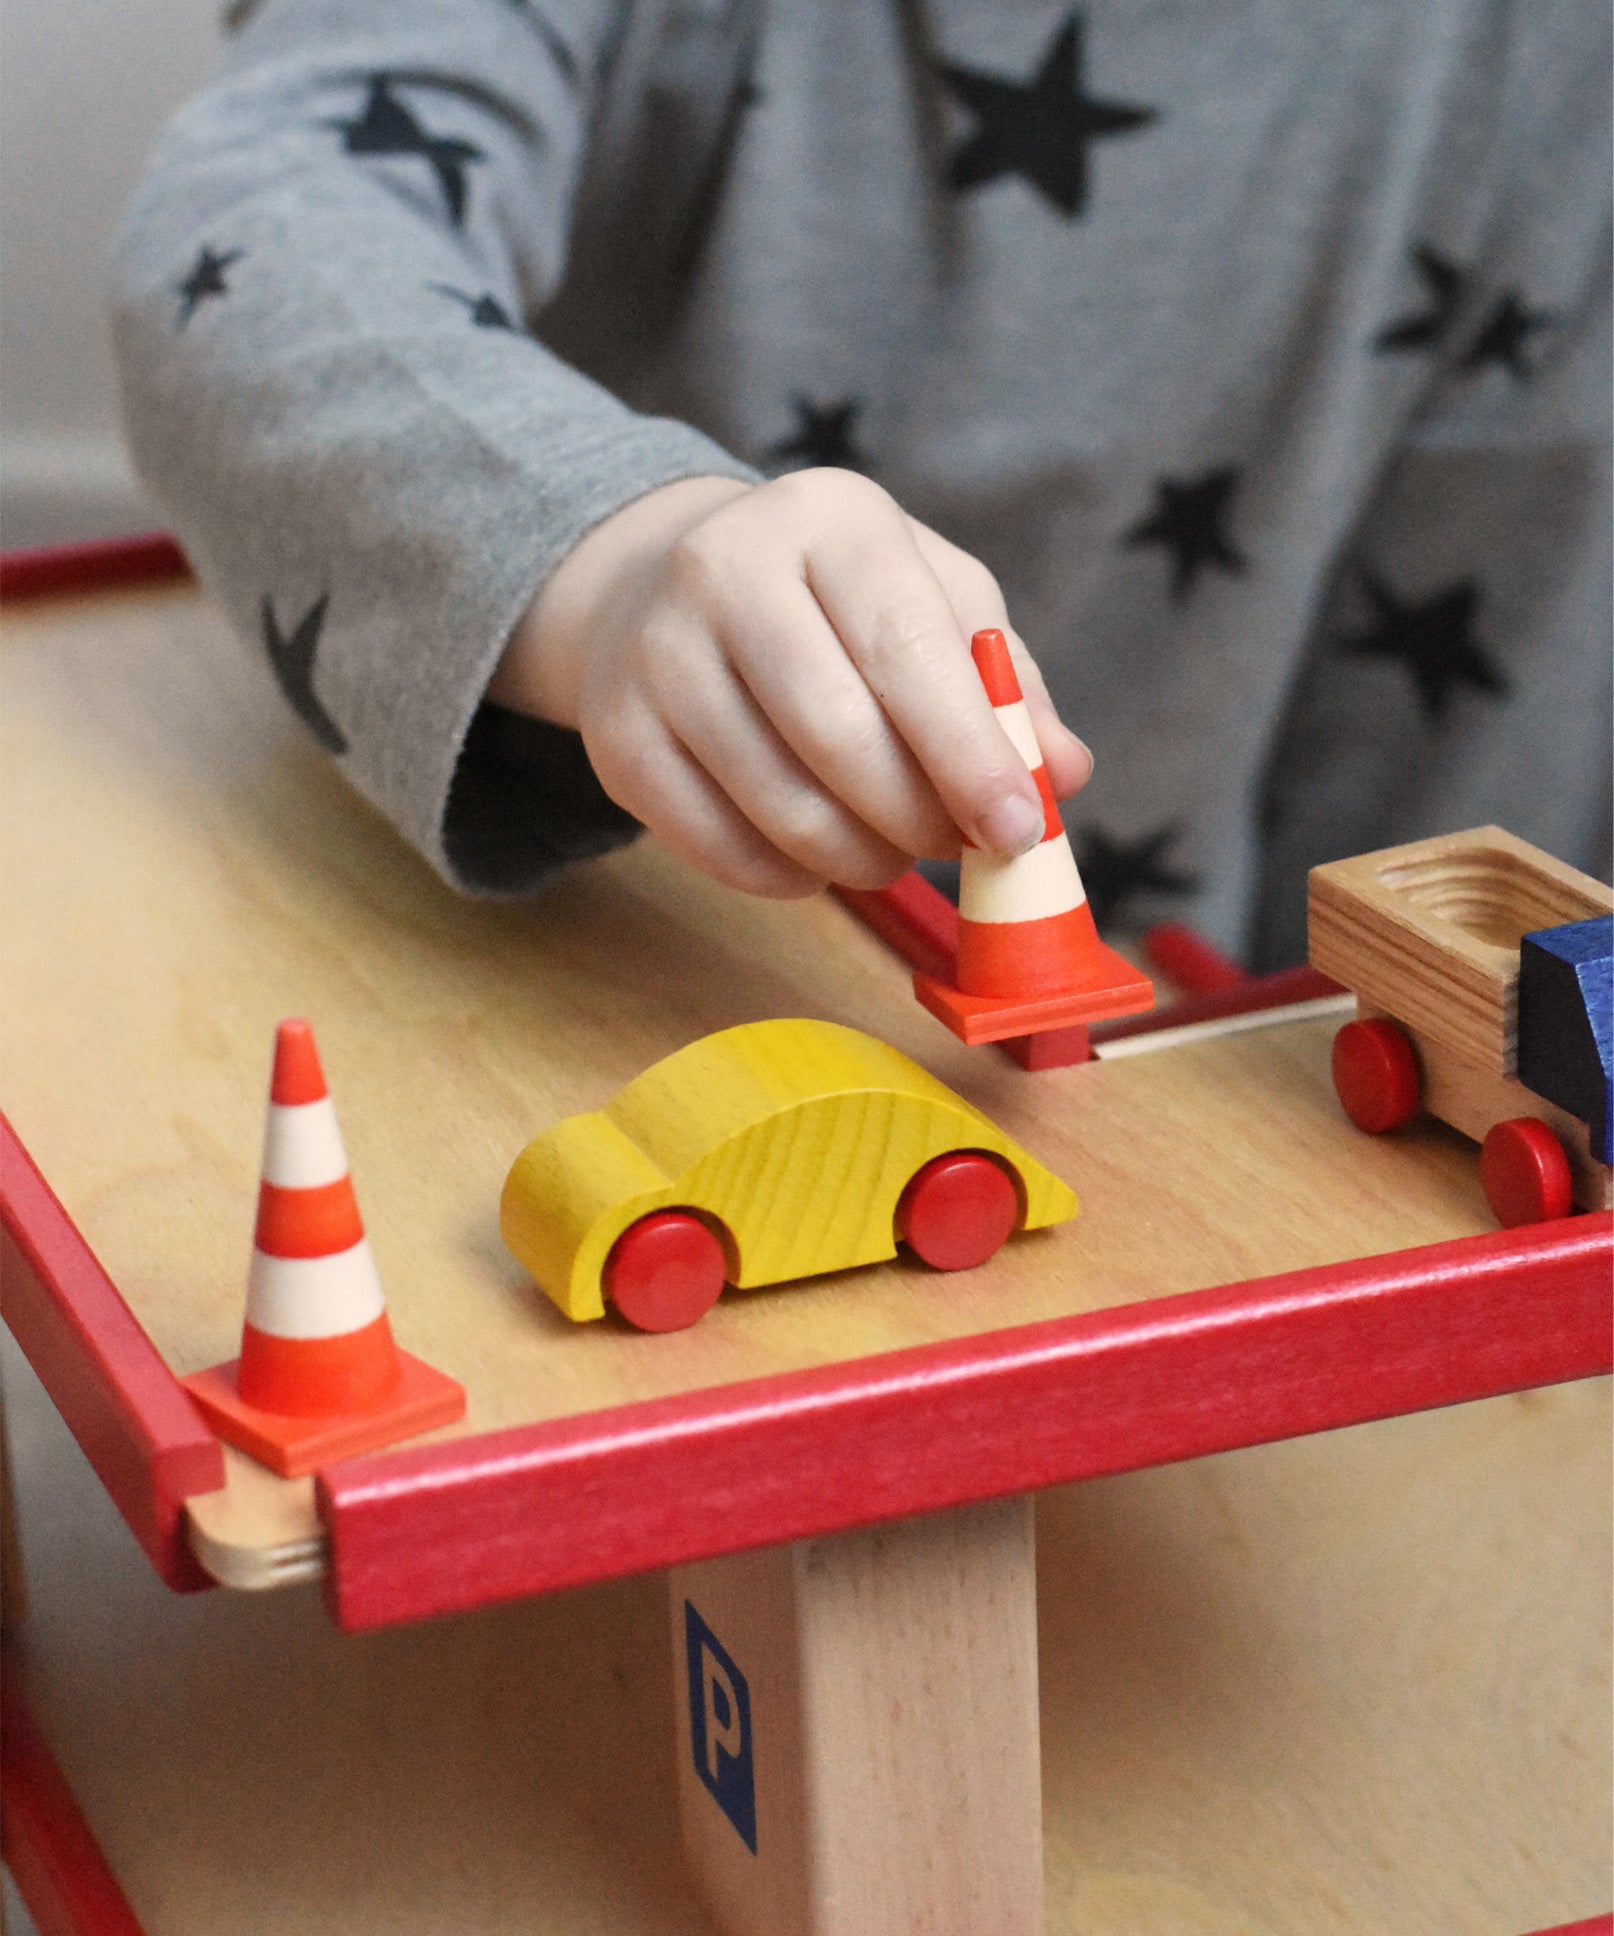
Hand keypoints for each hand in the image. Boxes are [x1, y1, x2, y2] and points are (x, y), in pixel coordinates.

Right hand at [491, 468, 1091, 896]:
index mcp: (828, 518)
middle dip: (915, 817)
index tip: (1018, 830)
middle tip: (951, 845)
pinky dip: (788, 876)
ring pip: (779, 805)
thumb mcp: (932, 603)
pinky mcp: (617, 736)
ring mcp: (656, 654)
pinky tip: (816, 855)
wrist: (664, 586)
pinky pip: (719, 848)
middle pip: (838, 735)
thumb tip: (1064, 774)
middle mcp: (724, 569)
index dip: (968, 754)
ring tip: (890, 849)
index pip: (905, 649)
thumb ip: (1005, 686)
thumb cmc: (834, 603)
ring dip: (859, 858)